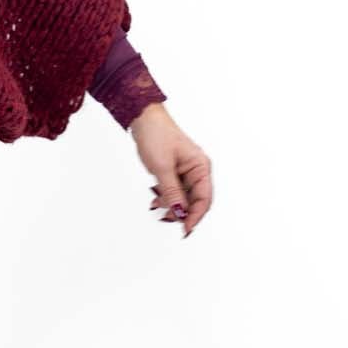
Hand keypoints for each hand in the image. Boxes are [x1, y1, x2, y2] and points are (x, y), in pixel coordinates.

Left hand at [129, 103, 212, 238]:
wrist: (143, 118)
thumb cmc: (156, 135)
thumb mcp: (162, 168)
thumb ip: (172, 192)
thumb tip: (179, 213)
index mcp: (201, 167)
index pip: (204, 199)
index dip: (195, 216)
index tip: (185, 229)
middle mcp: (196, 170)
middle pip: (194, 200)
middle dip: (181, 211)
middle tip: (167, 220)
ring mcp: (185, 171)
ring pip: (182, 197)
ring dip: (171, 204)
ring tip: (157, 206)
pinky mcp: (174, 171)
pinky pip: (174, 190)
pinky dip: (165, 196)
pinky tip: (155, 199)